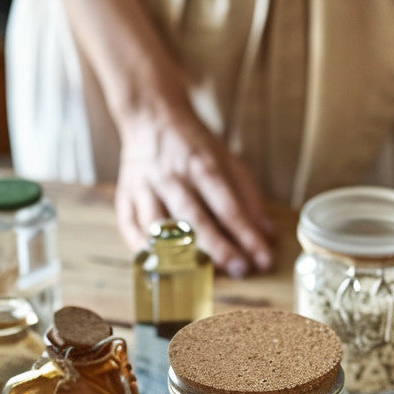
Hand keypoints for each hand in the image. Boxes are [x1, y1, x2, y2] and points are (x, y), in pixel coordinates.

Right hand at [114, 90, 275, 276]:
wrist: (151, 118)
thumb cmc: (194, 146)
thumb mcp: (228, 161)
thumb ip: (248, 198)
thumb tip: (267, 236)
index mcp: (201, 165)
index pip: (227, 206)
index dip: (246, 235)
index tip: (262, 260)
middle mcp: (172, 177)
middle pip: (194, 219)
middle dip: (218, 249)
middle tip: (239, 271)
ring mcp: (145, 187)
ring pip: (159, 227)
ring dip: (179, 254)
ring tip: (200, 275)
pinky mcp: (125, 196)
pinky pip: (130, 228)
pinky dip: (143, 250)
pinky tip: (160, 266)